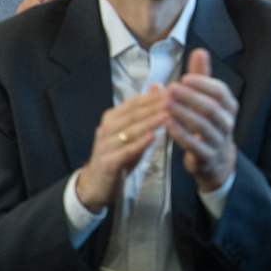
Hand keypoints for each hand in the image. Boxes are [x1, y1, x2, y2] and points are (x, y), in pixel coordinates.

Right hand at [75, 87, 166, 212]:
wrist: (97, 185)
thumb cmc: (118, 155)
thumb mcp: (132, 131)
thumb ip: (144, 110)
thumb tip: (157, 85)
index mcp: (112, 118)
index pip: (134, 103)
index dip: (154, 96)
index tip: (173, 91)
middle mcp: (106, 129)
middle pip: (133, 115)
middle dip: (154, 106)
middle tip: (174, 99)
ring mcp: (105, 146)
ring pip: (130, 131)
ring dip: (149, 122)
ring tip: (167, 115)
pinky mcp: (107, 163)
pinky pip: (125, 151)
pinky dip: (139, 144)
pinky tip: (152, 137)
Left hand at [166, 49, 238, 193]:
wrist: (216, 161)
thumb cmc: (208, 124)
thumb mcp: (207, 100)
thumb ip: (202, 77)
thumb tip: (199, 51)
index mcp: (228, 107)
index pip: (220, 91)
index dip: (203, 84)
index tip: (184, 77)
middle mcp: (227, 123)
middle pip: (211, 107)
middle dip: (190, 97)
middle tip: (171, 88)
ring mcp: (218, 141)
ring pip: (203, 126)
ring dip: (183, 114)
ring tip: (166, 104)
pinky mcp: (206, 157)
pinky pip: (194, 145)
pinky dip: (180, 134)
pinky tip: (167, 124)